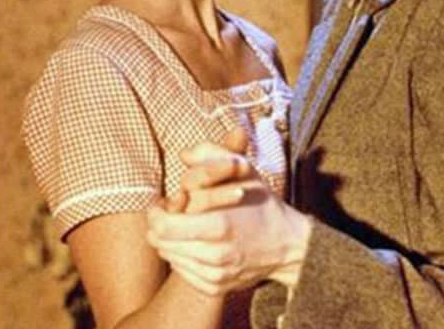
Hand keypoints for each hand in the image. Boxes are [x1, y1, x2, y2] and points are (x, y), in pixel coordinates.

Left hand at [146, 142, 311, 295]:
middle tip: (170, 214)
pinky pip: (182, 272)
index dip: (155, 214)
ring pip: (170, 257)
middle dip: (159, 226)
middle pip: (161, 244)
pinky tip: (195, 244)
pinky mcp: (216, 288)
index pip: (164, 227)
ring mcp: (216, 276)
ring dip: (170, 242)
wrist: (287, 245)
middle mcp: (216, 256)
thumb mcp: (243, 171)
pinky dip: (182, 257)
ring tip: (184, 227)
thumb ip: (212, 155)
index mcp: (220, 225)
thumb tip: (184, 154)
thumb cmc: (260, 203)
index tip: (160, 204)